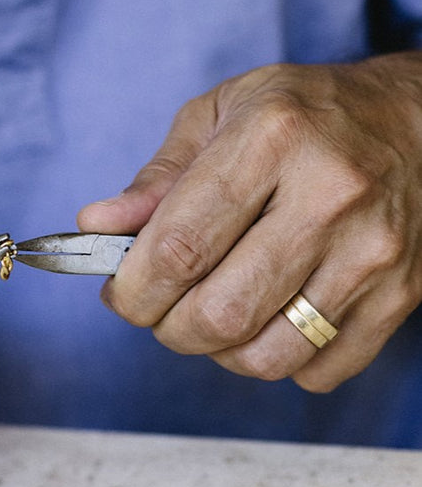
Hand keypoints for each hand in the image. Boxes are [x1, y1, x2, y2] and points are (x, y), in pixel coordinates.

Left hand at [78, 53, 421, 390]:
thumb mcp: (223, 114)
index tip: (120, 292)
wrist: (421, 123)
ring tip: (215, 312)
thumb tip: (96, 227)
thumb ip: (157, 178)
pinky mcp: (399, 298)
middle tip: (162, 309)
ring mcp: (371, 254)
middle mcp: (330, 197)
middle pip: (218, 315)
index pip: (178, 248)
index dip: (132, 290)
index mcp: (273, 139)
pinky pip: (315, 373)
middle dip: (168, 328)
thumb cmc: (307, 117)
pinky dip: (275, 361)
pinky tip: (270, 318)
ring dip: (219, 352)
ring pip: (265, 357)